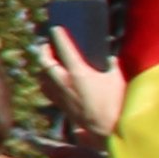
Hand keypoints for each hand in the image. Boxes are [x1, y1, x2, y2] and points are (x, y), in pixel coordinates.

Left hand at [37, 19, 124, 144]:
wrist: (108, 129)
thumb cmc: (116, 103)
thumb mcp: (116, 79)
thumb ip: (111, 65)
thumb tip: (109, 58)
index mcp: (78, 72)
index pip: (64, 49)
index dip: (58, 36)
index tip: (55, 28)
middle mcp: (64, 82)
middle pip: (45, 62)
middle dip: (44, 50)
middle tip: (47, 44)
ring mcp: (60, 94)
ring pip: (42, 76)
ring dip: (43, 67)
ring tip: (48, 61)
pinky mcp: (60, 105)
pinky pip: (46, 89)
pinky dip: (45, 81)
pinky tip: (50, 80)